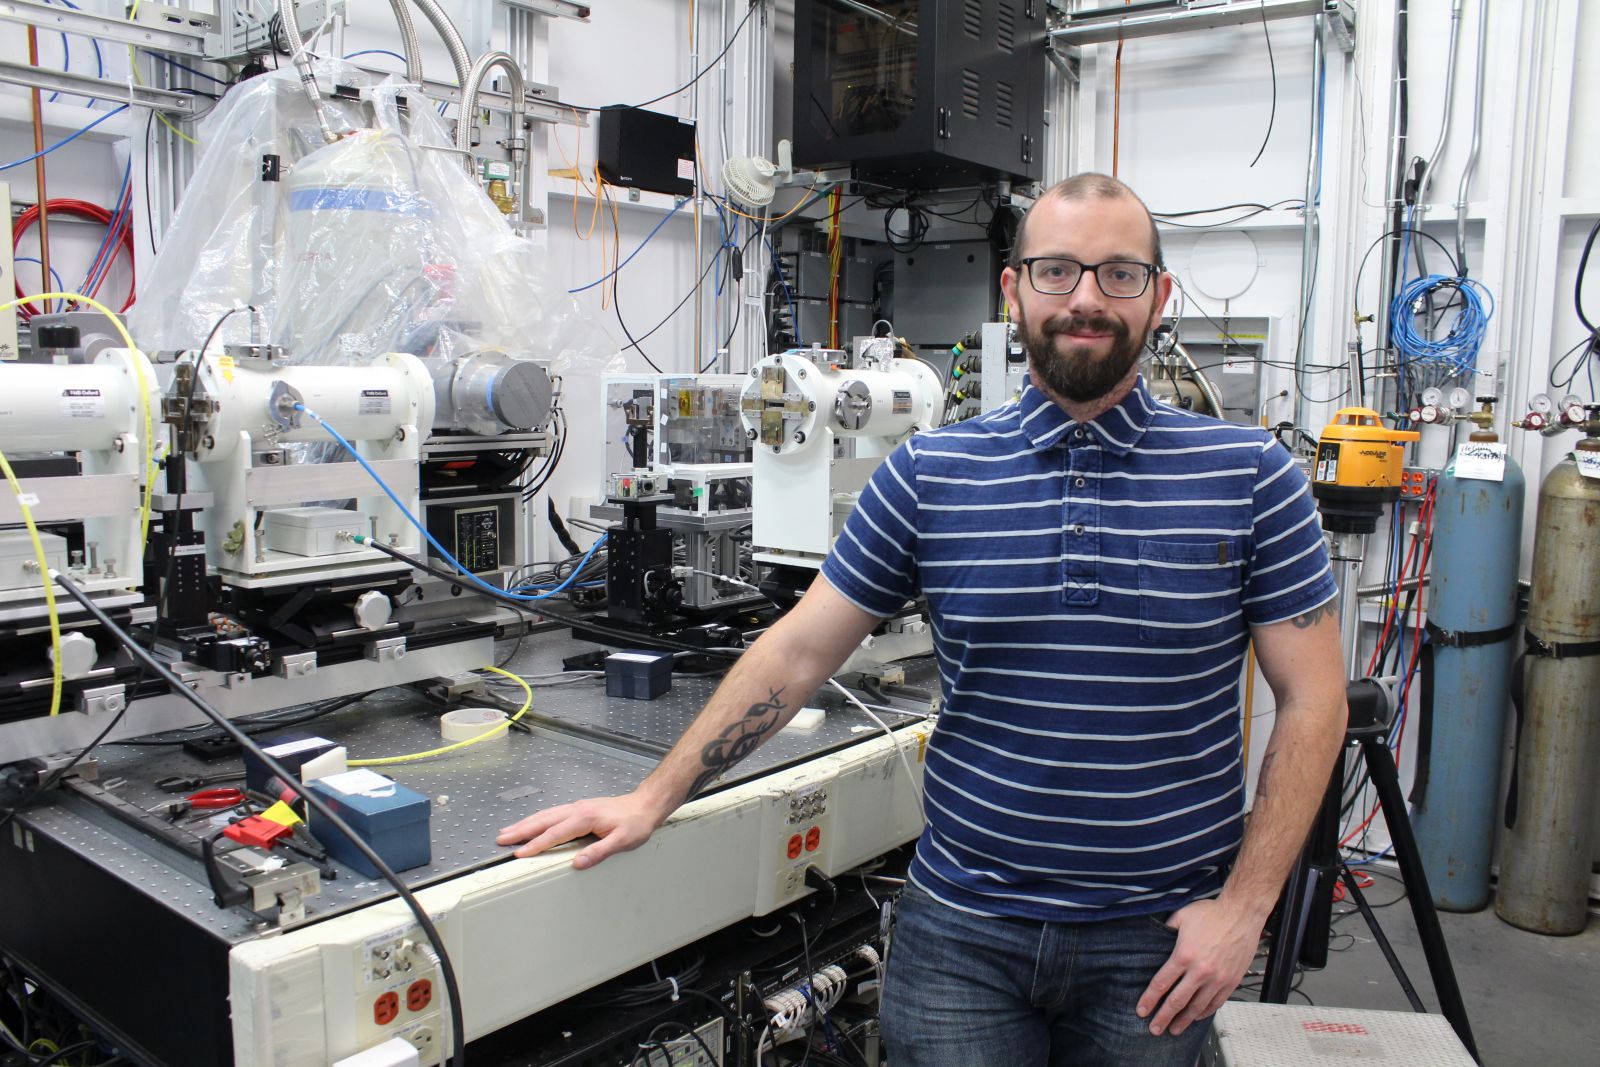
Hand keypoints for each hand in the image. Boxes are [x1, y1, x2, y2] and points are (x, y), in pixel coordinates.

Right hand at [496, 792, 664, 868]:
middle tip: (501, 838)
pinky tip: (531, 825)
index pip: (555, 833)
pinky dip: (537, 820)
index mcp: (585, 817)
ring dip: (525, 823)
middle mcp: (577, 810)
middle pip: (543, 820)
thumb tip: (578, 863)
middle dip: (521, 830)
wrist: (645, 805)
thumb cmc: (635, 823)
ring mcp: (577, 807)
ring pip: (545, 815)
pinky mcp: (579, 809)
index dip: (537, 844)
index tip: (520, 853)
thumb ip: (600, 852)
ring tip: (507, 831)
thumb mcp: (623, 841)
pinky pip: (552, 814)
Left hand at [1135, 897, 1262, 1035]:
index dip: (1149, 1000)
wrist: (1241, 914)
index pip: (1161, 984)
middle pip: (1177, 1001)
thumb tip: (1154, 938)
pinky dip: (1204, 1013)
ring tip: (1174, 1030)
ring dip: (1184, 1021)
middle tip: (1154, 1029)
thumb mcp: (1181, 917)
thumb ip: (1166, 930)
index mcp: (1184, 955)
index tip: (1142, 1011)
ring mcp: (1217, 978)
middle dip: (1163, 1017)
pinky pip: (1216, 1003)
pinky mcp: (1231, 981)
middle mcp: (1200, 971)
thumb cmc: (1212, 913)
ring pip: (1197, 1007)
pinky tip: (1196, 1017)